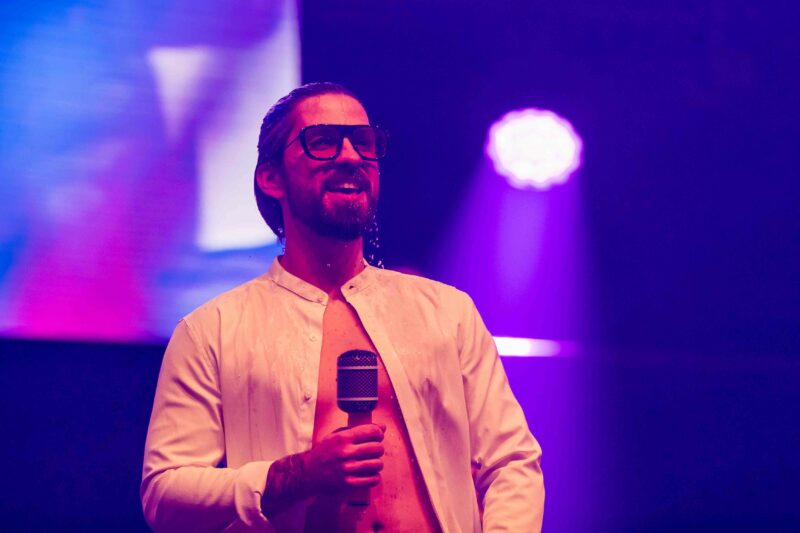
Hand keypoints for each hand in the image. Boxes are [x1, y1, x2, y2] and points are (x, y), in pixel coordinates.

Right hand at [262, 423, 384, 518]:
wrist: (308, 473)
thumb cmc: (324, 452)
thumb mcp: (337, 435)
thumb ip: (358, 430)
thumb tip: (382, 427)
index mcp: (343, 438)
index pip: (372, 431)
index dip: (379, 433)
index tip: (377, 436)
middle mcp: (346, 452)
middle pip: (377, 448)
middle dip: (378, 448)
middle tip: (374, 450)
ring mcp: (347, 469)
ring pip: (377, 464)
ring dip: (377, 463)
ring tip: (371, 462)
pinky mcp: (348, 483)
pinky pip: (373, 479)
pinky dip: (374, 476)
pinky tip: (369, 474)